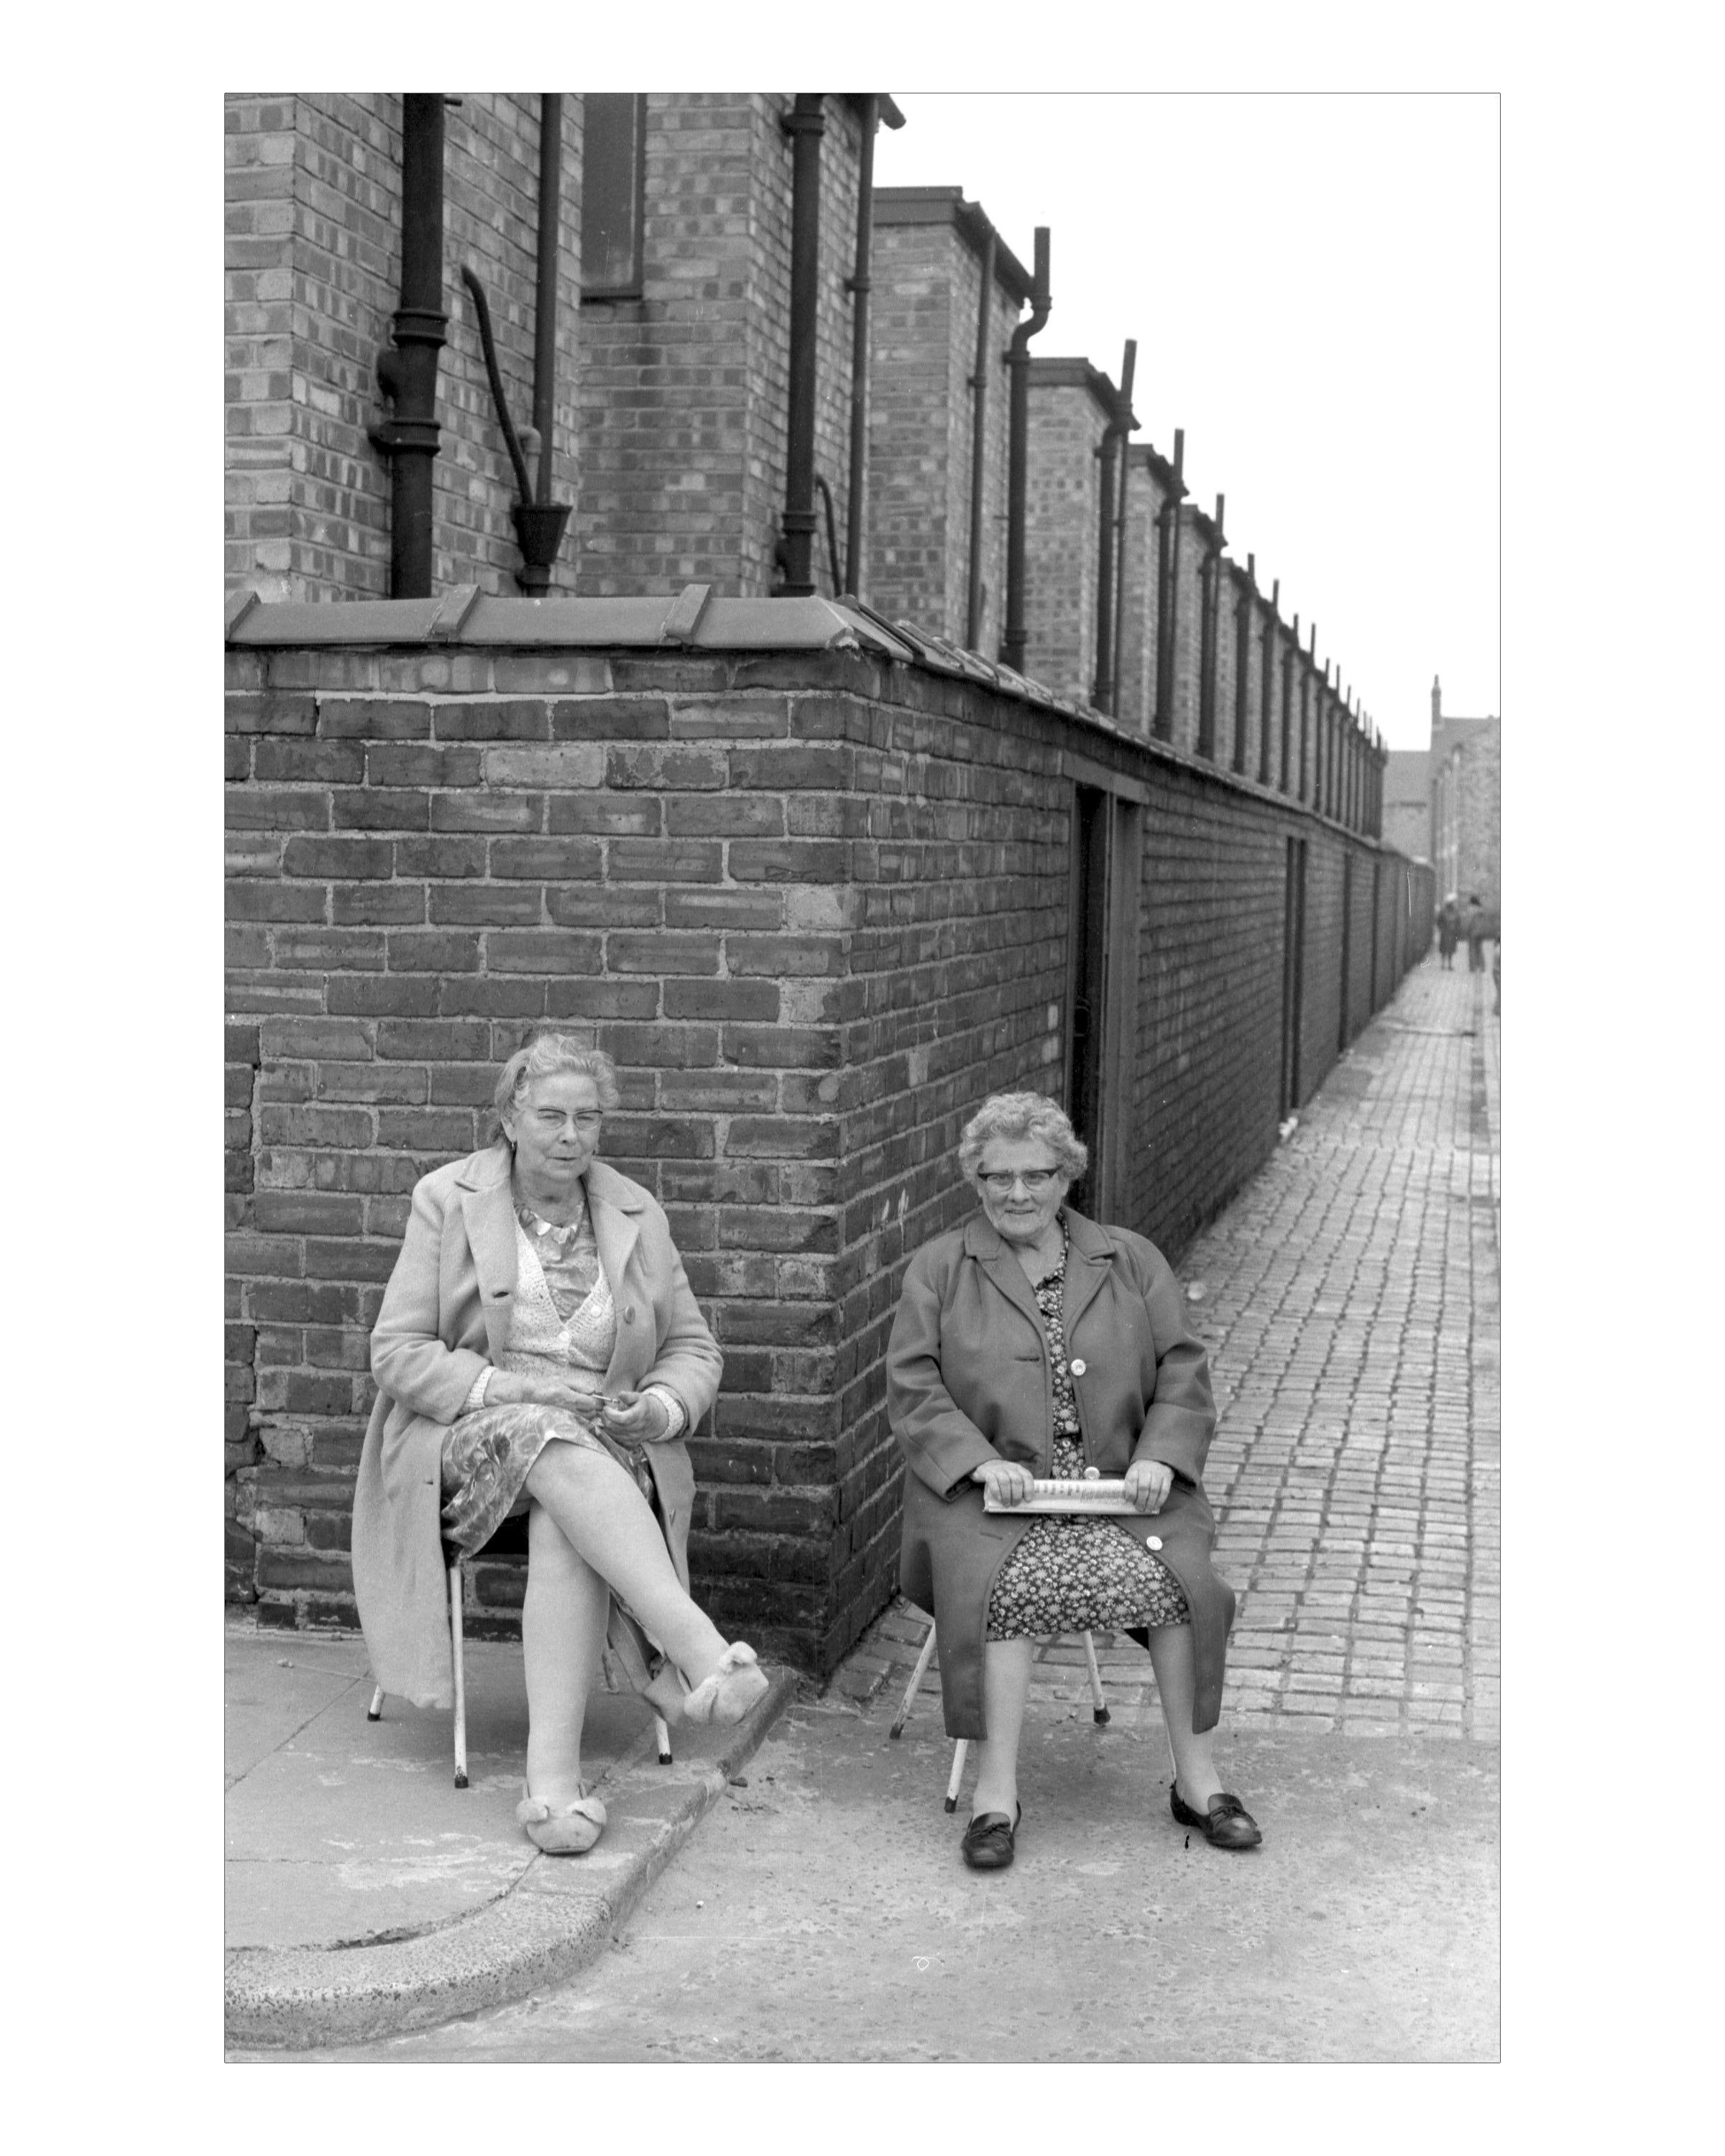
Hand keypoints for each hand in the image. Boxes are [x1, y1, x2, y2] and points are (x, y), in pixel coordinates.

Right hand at [487, 1370, 607, 1417]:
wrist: (529, 1395)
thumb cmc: (546, 1385)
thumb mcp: (563, 1380)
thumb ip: (579, 1385)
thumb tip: (593, 1391)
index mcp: (570, 1397)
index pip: (592, 1403)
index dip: (598, 1401)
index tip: (598, 1399)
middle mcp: (569, 1409)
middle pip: (591, 1413)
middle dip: (594, 1408)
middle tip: (589, 1402)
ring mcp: (565, 1417)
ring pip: (585, 1420)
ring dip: (588, 1414)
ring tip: (581, 1407)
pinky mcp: (562, 1421)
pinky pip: (577, 1423)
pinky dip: (581, 1419)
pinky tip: (575, 1413)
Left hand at [596, 1390, 672, 1443]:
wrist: (655, 1420)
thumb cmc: (644, 1407)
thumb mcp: (638, 1397)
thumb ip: (629, 1396)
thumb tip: (620, 1395)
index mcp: (639, 1416)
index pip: (622, 1419)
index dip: (610, 1414)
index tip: (606, 1408)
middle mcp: (636, 1429)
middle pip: (613, 1427)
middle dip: (605, 1418)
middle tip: (606, 1411)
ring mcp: (633, 1438)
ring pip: (612, 1433)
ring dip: (608, 1424)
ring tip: (611, 1417)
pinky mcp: (630, 1444)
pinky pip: (615, 1439)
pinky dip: (611, 1431)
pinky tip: (615, 1425)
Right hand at [972, 1458, 1034, 1505]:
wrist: (985, 1464)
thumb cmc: (1002, 1475)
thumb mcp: (1012, 1476)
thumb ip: (1018, 1485)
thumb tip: (1024, 1502)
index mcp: (1017, 1468)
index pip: (1027, 1476)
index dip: (1029, 1489)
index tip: (1027, 1500)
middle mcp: (1009, 1467)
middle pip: (1016, 1480)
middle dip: (1017, 1495)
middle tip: (1015, 1504)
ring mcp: (997, 1469)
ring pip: (1005, 1481)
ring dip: (1007, 1496)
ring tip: (1007, 1504)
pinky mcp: (987, 1472)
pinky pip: (992, 1482)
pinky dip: (997, 1492)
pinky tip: (999, 1499)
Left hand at [1122, 1459, 1173, 1513]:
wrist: (1155, 1460)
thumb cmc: (1141, 1472)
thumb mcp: (1132, 1474)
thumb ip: (1129, 1486)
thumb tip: (1127, 1500)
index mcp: (1135, 1468)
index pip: (1131, 1480)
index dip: (1131, 1493)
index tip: (1131, 1501)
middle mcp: (1146, 1469)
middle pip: (1143, 1487)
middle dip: (1141, 1501)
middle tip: (1140, 1508)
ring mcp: (1158, 1472)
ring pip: (1154, 1490)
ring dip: (1150, 1502)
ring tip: (1147, 1509)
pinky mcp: (1167, 1476)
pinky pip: (1164, 1491)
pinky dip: (1160, 1501)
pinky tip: (1156, 1506)